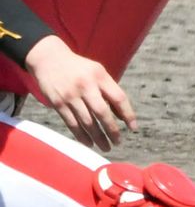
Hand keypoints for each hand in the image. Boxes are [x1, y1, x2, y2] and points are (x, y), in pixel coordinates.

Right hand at [25, 36, 136, 151]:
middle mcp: (85, 85)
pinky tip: (89, 143)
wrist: (49, 59)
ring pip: (87, 121)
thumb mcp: (98, 73)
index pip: (118, 98)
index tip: (133, 128)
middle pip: (102, 112)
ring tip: (106, 147)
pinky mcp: (58, 103)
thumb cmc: (80, 69)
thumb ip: (110, 92)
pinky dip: (81, 136)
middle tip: (118, 142)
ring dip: (98, 137)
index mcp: (99, 76)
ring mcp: (70, 95)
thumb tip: (123, 117)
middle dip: (112, 130)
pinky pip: (72, 123)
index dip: (128, 114)